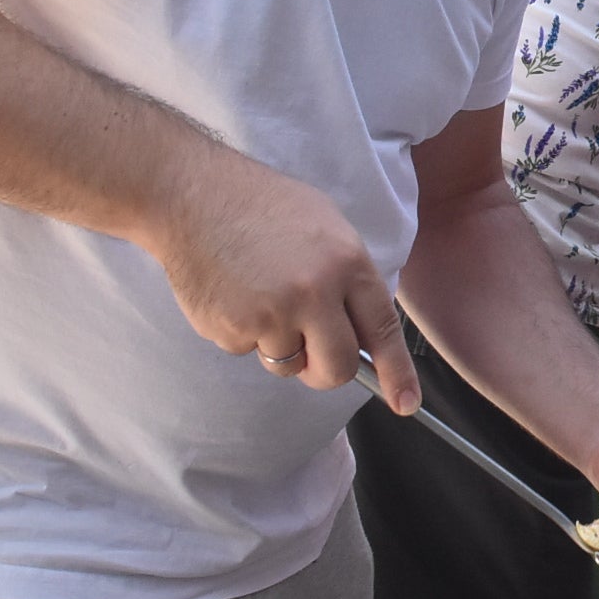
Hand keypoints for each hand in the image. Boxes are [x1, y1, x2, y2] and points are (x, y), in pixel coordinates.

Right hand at [143, 154, 418, 412]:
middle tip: (310, 352)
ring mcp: (272, 314)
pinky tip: (232, 292)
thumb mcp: (327, 227)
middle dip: (326, 370)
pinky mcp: (233, 329)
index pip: (382, 330)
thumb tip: (364, 336)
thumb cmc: (263, 207)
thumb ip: (349, 280)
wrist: (193, 195)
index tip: (405, 403)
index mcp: (347, 263)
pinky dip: (243, 331)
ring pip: (289, 365)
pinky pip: (248, 351)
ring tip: (260, 296)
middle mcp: (315, 293)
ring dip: (279, 345)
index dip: (397, 374)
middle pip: (336, 368)